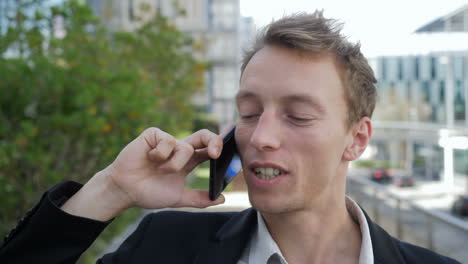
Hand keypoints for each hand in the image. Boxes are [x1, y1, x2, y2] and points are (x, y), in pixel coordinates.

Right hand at [61, 127, 223, 219]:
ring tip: (160, 170)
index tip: (227, 157)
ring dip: (175, 164)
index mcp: (188, 161)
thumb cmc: (149, 192)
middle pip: (204, 136)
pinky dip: (160, 155)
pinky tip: (149, 159)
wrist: (125, 190)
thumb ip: (199, 198)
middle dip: (214, 140)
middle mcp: (180, 148)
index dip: (221, 148)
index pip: (209, 149)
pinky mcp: (153, 135)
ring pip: (185, 147)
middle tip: (215, 154)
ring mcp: (167, 140)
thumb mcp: (178, 198)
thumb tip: (222, 199)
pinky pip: (167, 141)